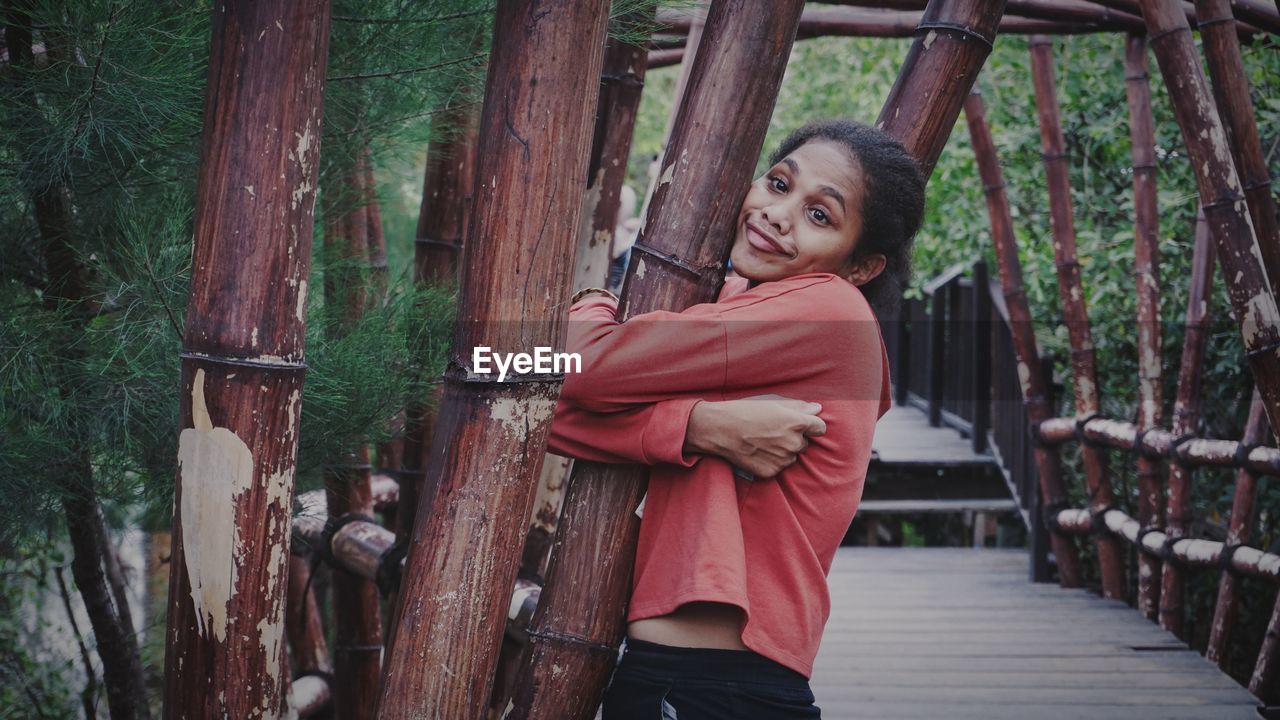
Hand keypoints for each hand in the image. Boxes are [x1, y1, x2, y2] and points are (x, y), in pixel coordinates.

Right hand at [683, 395, 825, 478]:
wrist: (718, 429)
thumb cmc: (744, 411)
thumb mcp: (771, 402)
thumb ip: (798, 407)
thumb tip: (817, 409)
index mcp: (797, 423)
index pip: (820, 428)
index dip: (811, 425)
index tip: (801, 424)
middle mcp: (794, 443)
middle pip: (805, 443)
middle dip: (794, 438)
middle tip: (773, 431)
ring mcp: (783, 459)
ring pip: (792, 456)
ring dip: (783, 451)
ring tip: (763, 441)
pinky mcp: (771, 472)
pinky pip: (778, 467)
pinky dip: (771, 461)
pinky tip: (757, 451)